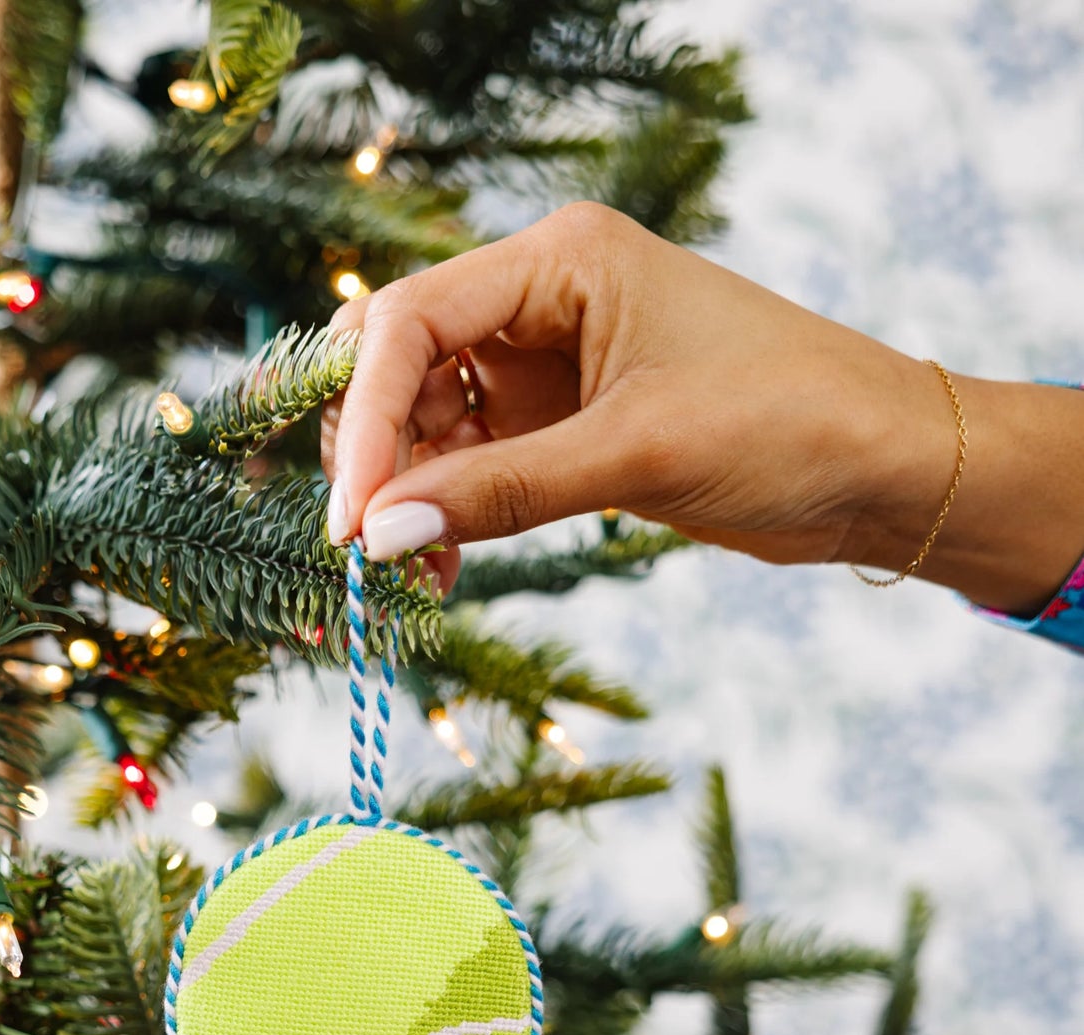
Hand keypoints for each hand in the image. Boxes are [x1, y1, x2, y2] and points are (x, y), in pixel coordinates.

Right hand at [322, 202, 1083, 611]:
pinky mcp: (565, 427)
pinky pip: (476, 466)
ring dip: (410, 496)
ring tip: (409, 572)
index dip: (369, 417)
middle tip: (370, 548)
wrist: (884, 469)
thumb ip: (503, 491)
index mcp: (561, 260)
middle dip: (380, 456)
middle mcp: (543, 302)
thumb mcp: (636, 453)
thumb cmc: (786, 422)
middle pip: (406, 368)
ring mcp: (550, 367)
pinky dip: (450, 513)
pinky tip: (440, 564)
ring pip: (433, 425)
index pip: (414, 322)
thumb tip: (379, 533)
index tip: (351, 518)